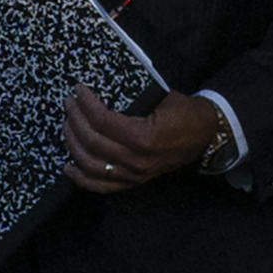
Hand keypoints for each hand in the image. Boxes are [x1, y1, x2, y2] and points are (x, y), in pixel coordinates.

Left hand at [63, 84, 217, 193]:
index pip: (103, 121)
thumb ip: (132, 94)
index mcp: (144, 137)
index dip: (86, 104)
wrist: (205, 135)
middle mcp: (137, 160)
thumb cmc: (183, 111)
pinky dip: (81, 178)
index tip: (78, 90)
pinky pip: (101, 186)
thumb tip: (99, 87)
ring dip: (73, 144)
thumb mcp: (161, 96)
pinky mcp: (133, 183)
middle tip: (69, 103)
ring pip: (91, 165)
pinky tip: (68, 166)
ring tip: (67, 125)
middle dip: (75, 120)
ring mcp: (134, 175)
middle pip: (92, 142)